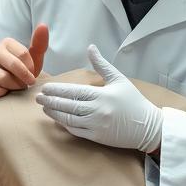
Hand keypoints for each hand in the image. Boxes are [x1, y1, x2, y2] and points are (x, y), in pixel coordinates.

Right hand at [0, 24, 48, 97]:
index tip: (31, 74)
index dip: (30, 68)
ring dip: (13, 87)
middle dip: (23, 78)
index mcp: (6, 42)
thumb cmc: (17, 70)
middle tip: (25, 84)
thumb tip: (43, 26)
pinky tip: (3, 90)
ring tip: (14, 87)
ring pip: (4, 79)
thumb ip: (39, 44)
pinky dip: (3, 93)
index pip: (24, 54)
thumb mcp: (31, 58)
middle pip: (14, 65)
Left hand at [37, 44, 162, 152]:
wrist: (148, 126)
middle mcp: (97, 110)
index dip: (57, 90)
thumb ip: (102, 64)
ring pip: (69, 119)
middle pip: (67, 106)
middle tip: (38, 98)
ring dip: (54, 113)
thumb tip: (91, 47)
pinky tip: (57, 119)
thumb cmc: (133, 101)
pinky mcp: (97, 137)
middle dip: (50, 101)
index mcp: (102, 95)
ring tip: (45, 107)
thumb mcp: (119, 79)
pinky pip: (76, 131)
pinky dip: (65, 125)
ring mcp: (97, 125)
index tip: (45, 88)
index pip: (73, 92)